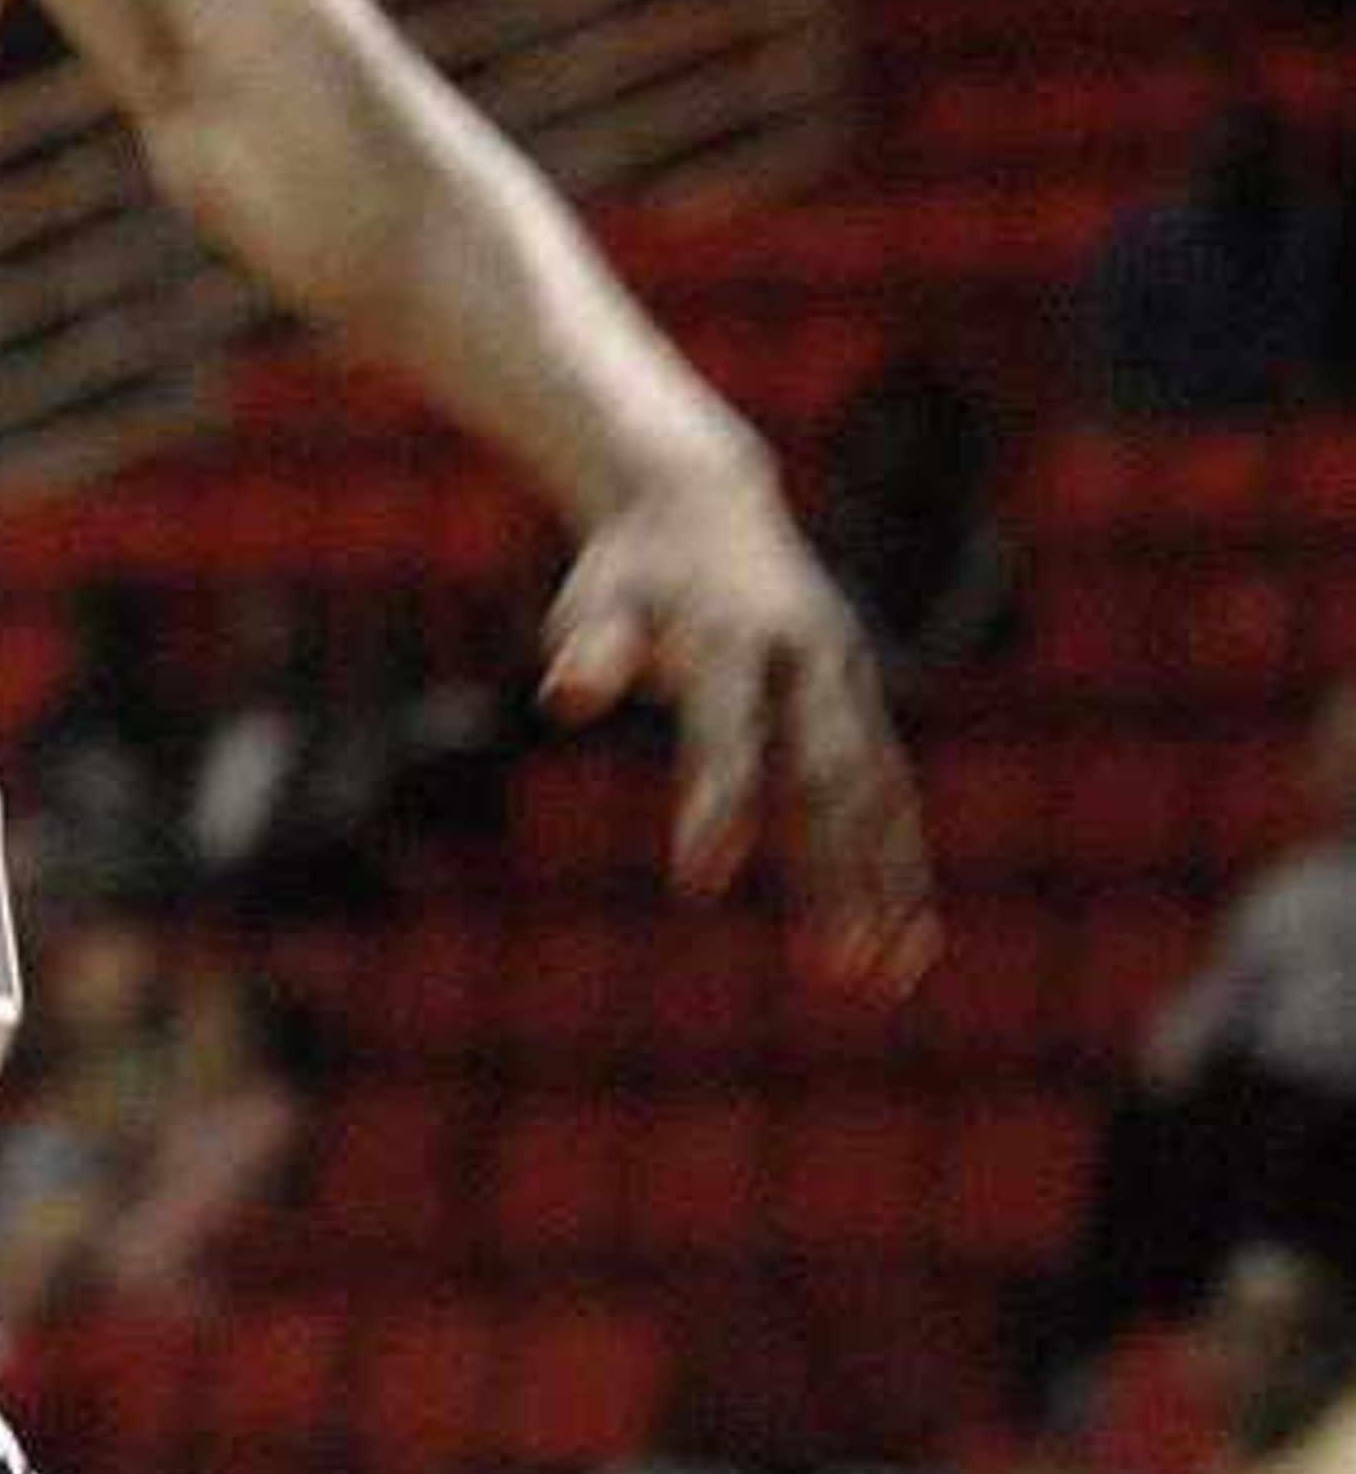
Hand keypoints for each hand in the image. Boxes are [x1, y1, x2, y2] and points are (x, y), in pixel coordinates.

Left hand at [542, 463, 935, 988]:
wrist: (704, 497)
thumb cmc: (633, 564)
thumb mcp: (598, 591)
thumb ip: (591, 643)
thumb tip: (566, 694)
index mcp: (734, 635)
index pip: (726, 729)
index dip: (715, 799)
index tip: (698, 878)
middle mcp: (807, 659)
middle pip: (826, 776)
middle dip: (835, 873)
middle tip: (838, 966)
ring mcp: (845, 681)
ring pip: (877, 794)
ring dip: (888, 886)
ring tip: (891, 977)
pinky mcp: (859, 702)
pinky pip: (889, 791)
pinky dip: (900, 861)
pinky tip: (906, 937)